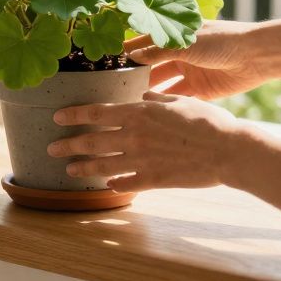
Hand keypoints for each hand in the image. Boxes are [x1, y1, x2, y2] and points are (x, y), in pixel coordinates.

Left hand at [48, 91, 244, 191]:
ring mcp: (141, 160)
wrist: (227, 151)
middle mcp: (134, 136)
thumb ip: (157, 100)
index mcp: (139, 113)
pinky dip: (114, 183)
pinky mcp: (153, 180)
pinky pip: (125, 183)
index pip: (96, 113)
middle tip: (52, 147)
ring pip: (102, 165)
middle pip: (92, 141)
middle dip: (68, 144)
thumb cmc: (208, 122)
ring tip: (69, 169)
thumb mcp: (180, 102)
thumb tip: (144, 96)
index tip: (57, 118)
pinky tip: (107, 185)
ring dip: (83, 167)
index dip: (74, 115)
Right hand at [127, 20, 269, 98]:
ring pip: (164, 83)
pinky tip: (151, 109)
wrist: (257, 56)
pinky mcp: (201, 90)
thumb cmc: (222, 40)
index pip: (147, 41)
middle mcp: (182, 53)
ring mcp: (191, 72)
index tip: (108, 59)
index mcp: (177, 35)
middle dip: (136, 74)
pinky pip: (179, 97)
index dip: (129, 50)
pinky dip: (166, 102)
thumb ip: (159, 50)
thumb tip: (132, 55)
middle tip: (114, 86)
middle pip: (153, 65)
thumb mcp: (187, 43)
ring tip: (128, 100)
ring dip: (150, 90)